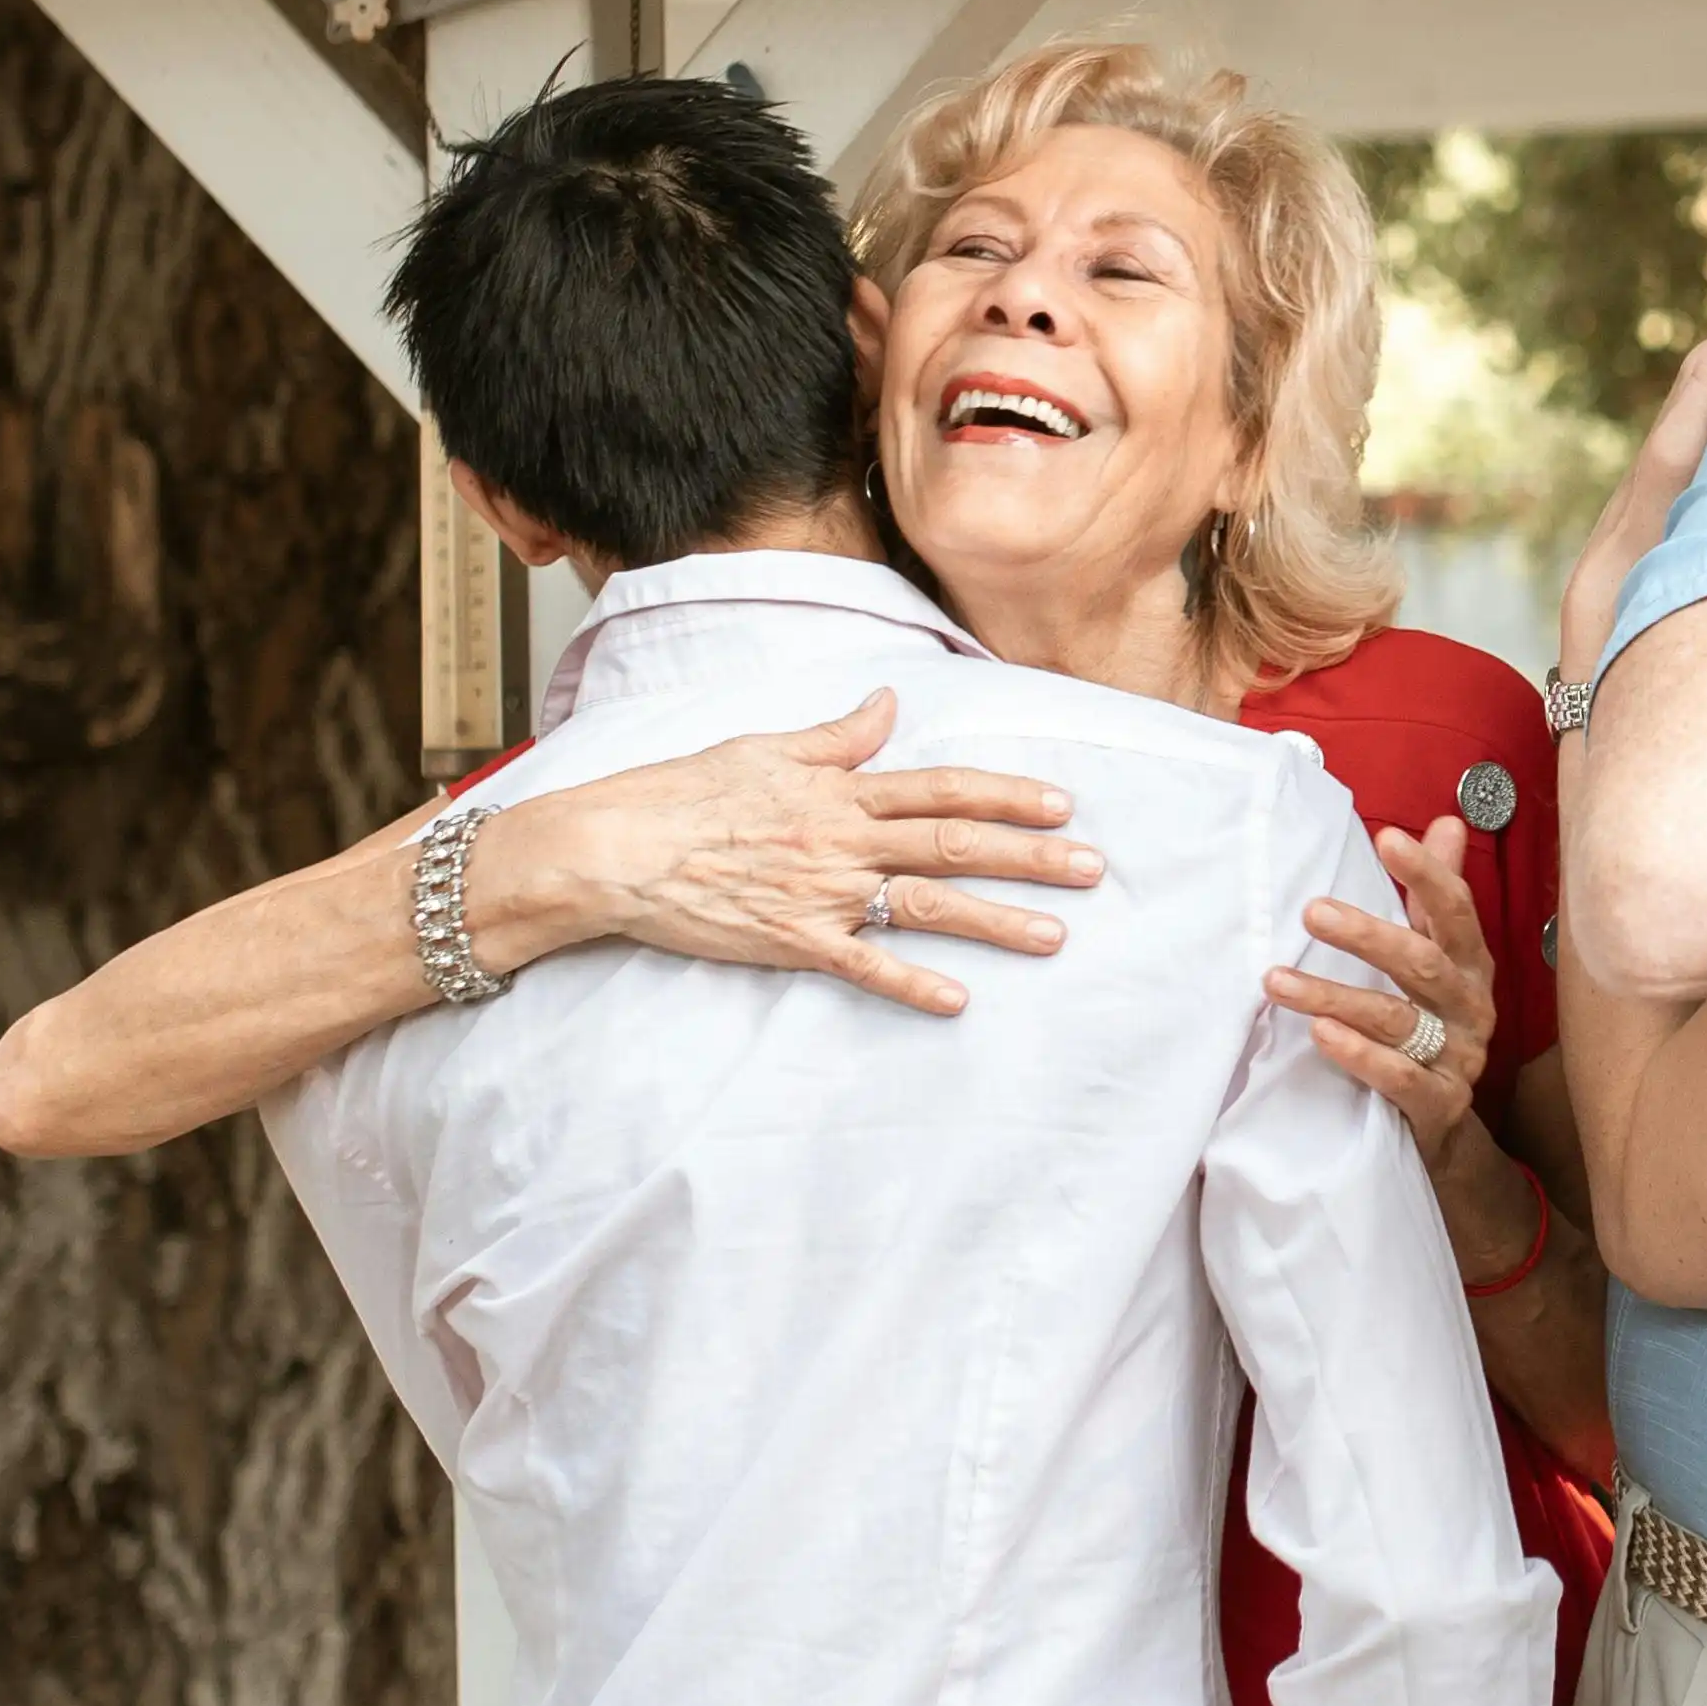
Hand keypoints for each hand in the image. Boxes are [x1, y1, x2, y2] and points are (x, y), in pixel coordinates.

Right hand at [489, 690, 1102, 1018]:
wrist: (614, 847)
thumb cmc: (682, 793)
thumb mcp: (764, 748)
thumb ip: (837, 736)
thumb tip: (888, 704)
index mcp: (839, 789)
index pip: (942, 788)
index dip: (1007, 794)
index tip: (1063, 804)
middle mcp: (842, 837)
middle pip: (954, 844)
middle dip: (1030, 857)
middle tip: (1093, 869)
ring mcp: (821, 892)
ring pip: (926, 904)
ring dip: (996, 922)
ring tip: (1056, 936)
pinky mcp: (792, 941)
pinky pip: (863, 965)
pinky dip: (911, 984)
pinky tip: (959, 1001)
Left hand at [1268, 816, 1497, 1170]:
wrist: (1442, 1125)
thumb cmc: (1431, 1026)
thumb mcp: (1436, 958)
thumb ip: (1434, 898)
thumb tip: (1446, 822)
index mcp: (1472, 964)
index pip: (1455, 911)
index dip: (1427, 874)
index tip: (1387, 839)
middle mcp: (1472, 1006)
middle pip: (1422, 963)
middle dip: (1366, 936)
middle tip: (1311, 912)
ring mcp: (1458, 1057)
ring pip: (1396, 1020)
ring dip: (1334, 997)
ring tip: (1277, 981)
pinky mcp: (1438, 1103)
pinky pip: (1400, 1078)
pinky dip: (1360, 1056)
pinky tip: (1322, 1035)